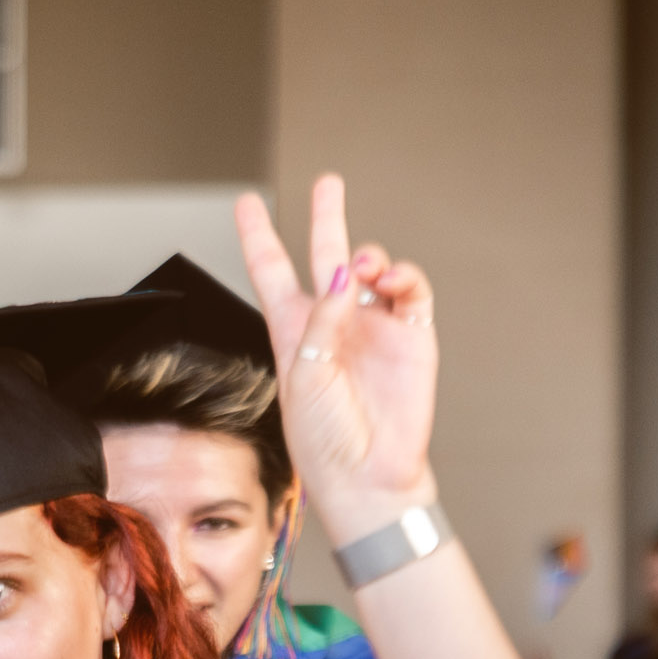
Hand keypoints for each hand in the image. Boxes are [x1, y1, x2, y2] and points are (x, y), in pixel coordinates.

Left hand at [232, 175, 439, 542]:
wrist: (368, 476)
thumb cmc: (324, 438)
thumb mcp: (304, 376)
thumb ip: (322, 321)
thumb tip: (347, 272)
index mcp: (293, 331)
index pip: (271, 271)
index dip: (258, 235)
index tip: (246, 202)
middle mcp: (334, 322)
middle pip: (326, 255)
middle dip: (328, 218)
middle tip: (329, 182)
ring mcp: (374, 327)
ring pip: (372, 269)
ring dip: (369, 256)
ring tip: (365, 265)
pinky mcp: (412, 336)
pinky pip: (410, 292)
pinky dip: (403, 278)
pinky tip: (389, 281)